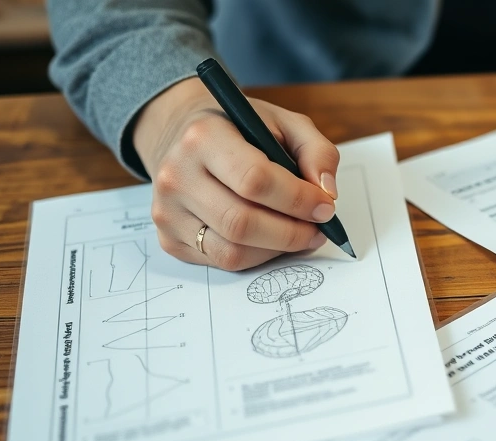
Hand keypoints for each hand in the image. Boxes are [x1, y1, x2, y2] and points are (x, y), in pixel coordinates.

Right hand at [133, 77, 339, 270]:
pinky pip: (222, 262)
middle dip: (292, 233)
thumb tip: (327, 192)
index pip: (255, 180)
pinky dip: (256, 257)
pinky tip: (270, 240)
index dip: (298, 200)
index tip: (325, 206)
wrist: (182, 137)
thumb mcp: (283, 123)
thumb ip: (316, 151)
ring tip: (299, 235)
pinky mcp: (169, 239)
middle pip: (242, 223)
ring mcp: (168, 212)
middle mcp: (177, 176)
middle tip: (318, 229)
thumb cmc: (239, 131)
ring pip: (233, 251)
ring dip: (277, 250)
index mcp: (203, 137)